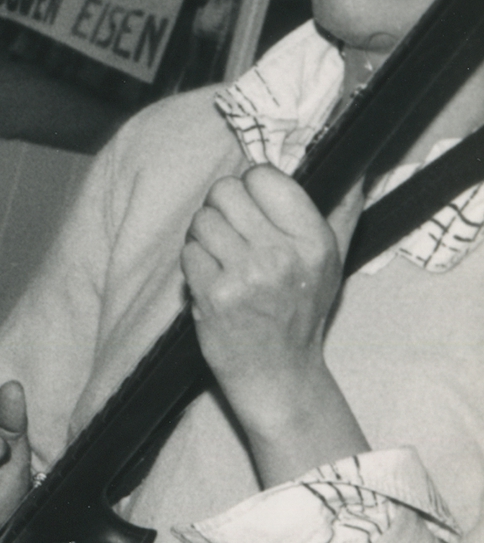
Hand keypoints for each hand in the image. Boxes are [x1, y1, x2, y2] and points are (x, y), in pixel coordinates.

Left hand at [182, 164, 369, 483]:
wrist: (279, 372)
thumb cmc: (301, 311)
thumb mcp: (332, 261)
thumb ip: (341, 211)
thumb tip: (353, 170)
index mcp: (314, 239)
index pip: (264, 176)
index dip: (251, 187)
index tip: (254, 208)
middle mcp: (283, 254)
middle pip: (225, 190)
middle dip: (222, 208)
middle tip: (234, 236)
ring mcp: (247, 275)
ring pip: (201, 219)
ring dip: (204, 237)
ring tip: (224, 261)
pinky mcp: (215, 294)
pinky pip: (187, 251)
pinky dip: (193, 264)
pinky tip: (212, 282)